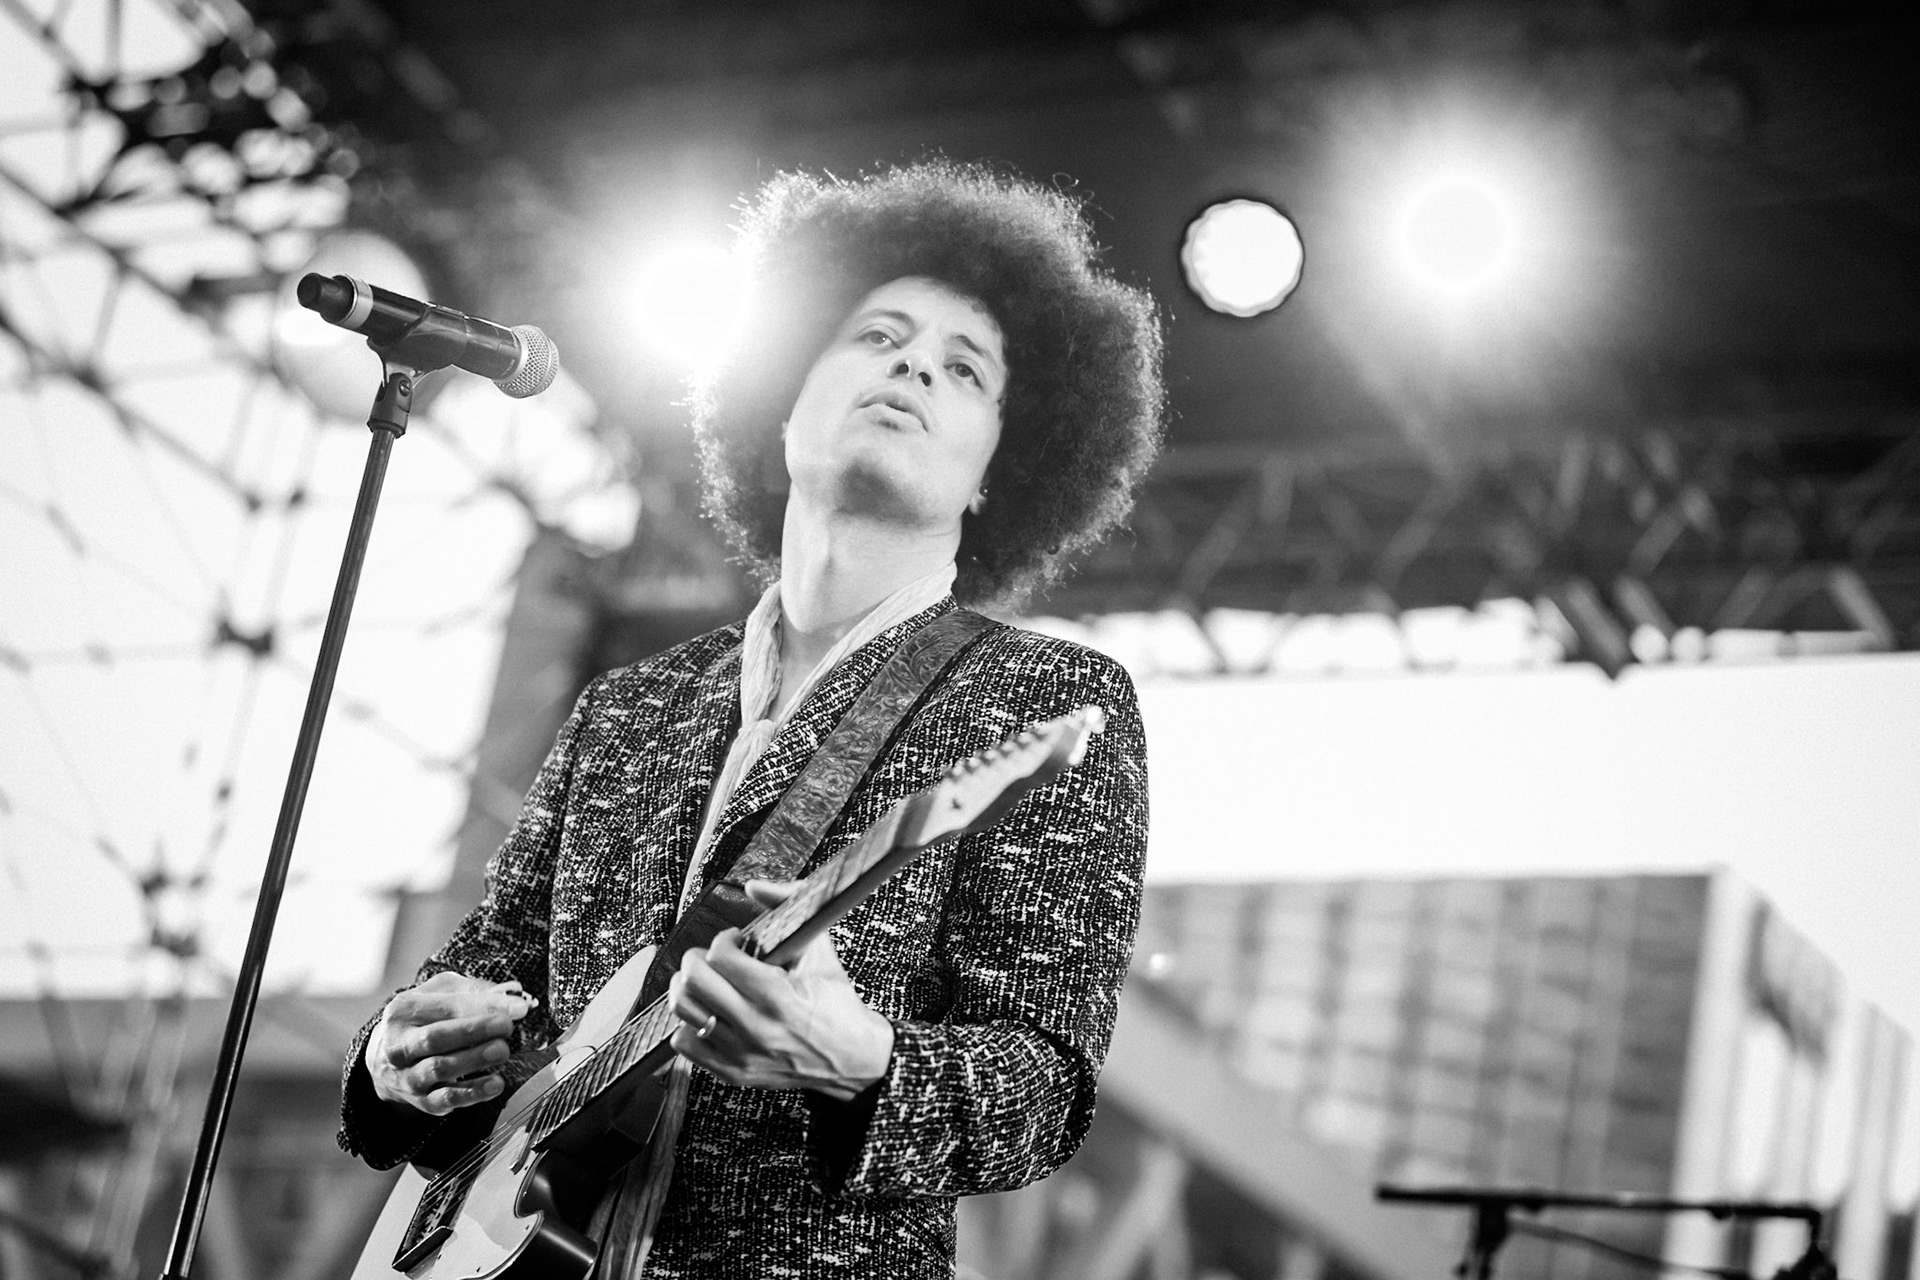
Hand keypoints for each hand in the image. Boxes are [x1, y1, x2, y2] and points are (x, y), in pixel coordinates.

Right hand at [365, 971, 537, 1115]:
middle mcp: (398, 1045)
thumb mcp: (441, 993)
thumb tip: (511, 996)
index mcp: (403, 1011)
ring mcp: (407, 1076)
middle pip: (436, 1038)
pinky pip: (445, 1099)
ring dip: (475, 1060)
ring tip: (502, 1051)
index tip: (518, 1007)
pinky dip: (472, 1093)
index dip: (485, 1006)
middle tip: (507, 1027)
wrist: (388, 1058)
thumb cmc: (424, 1018)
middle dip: (475, 1031)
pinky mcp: (419, 1101)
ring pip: (439, 1069)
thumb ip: (474, 991)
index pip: (446, 1007)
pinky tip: (495, 1084)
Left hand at [668, 880, 894, 1101]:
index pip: (721, 956)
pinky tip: (710, 1013)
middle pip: (694, 981)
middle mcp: (756, 1027)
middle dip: (698, 958)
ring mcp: (742, 1053)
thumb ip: (790, 907)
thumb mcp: (820, 951)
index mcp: (778, 996)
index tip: (736, 941)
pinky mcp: (733, 1072)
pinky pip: (685, 1043)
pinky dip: (690, 1023)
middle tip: (713, 958)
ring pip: (684, 1010)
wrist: (852, 1058)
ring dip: (688, 988)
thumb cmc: (836, 1003)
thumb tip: (755, 886)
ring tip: (706, 981)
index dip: (724, 939)